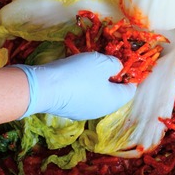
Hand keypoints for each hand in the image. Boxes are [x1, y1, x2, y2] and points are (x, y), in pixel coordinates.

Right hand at [12, 52, 134, 120]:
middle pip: (113, 93)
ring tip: (87, 66)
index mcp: (114, 101)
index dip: (128, 76)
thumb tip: (117, 69)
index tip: (122, 63)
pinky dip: (81, 87)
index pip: (130, 90)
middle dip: (110, 78)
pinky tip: (73, 75)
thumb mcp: (102, 62)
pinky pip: (82, 97)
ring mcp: (84, 112)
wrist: (44, 88)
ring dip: (95, 82)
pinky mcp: (69, 111)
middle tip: (103, 62)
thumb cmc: (78, 74)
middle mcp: (101, 111)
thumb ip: (114, 65)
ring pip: (96, 95)